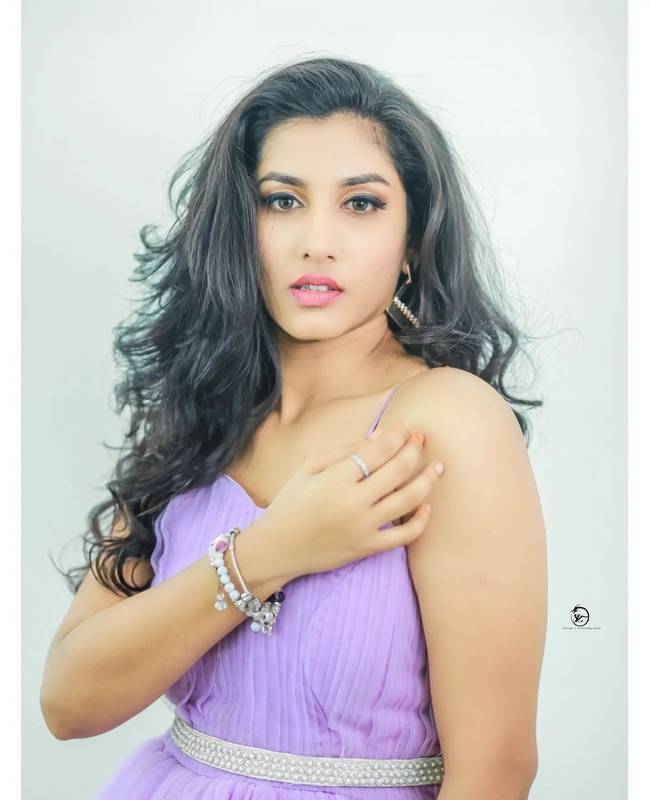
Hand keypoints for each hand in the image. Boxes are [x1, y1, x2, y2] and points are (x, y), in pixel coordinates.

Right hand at [261, 421, 443, 578]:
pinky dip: (420, 521)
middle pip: (398, 470)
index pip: (378, 450)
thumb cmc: (290, 503)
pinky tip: (427, 506)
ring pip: (408, 500)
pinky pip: (404, 537)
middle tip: (422, 439)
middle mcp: (354, 502)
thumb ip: (345, 450)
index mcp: (336, 478)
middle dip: (414, 450)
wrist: (277, 547)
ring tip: (437, 467)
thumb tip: (381, 435)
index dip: (398, 435)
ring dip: (427, 480)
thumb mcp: (309, 468)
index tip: (408, 426)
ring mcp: (364, 527)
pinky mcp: (367, 548)